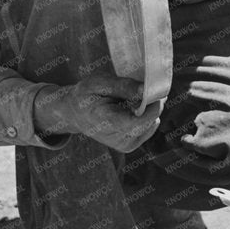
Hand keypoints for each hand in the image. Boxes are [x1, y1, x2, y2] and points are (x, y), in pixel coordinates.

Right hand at [33, 71, 161, 152]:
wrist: (75, 114)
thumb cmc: (86, 94)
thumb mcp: (99, 82)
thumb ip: (123, 86)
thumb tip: (146, 89)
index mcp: (106, 122)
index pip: (138, 120)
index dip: (152, 104)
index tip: (154, 88)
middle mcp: (117, 139)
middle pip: (148, 121)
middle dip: (152, 102)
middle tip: (145, 86)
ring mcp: (124, 145)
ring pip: (152, 123)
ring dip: (149, 108)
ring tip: (132, 99)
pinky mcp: (130, 146)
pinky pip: (149, 127)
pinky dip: (145, 115)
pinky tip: (132, 109)